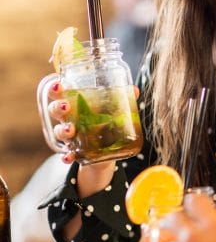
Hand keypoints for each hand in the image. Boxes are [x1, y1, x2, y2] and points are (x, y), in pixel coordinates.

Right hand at [47, 79, 135, 198]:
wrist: (104, 152)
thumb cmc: (103, 124)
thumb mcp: (110, 112)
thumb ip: (120, 100)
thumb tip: (134, 90)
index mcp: (75, 105)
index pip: (60, 94)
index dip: (55, 89)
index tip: (58, 85)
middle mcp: (69, 120)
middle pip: (55, 111)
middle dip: (57, 107)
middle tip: (66, 106)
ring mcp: (70, 137)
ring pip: (59, 132)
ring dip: (62, 130)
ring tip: (70, 130)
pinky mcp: (75, 153)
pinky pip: (66, 155)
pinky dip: (66, 156)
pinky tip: (69, 157)